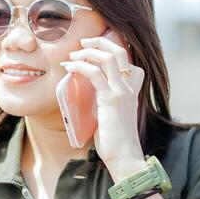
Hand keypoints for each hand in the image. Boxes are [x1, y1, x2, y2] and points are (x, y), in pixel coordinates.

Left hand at [60, 32, 145, 169]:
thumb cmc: (115, 141)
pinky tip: (68, 68)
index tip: (92, 49)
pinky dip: (79, 67)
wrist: (124, 157)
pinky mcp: (111, 99)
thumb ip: (104, 100)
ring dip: (87, 52)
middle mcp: (129, 87)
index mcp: (131, 89)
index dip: (111, 48)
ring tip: (72, 55)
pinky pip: (94, 73)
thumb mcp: (111, 114)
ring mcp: (122, 92)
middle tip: (82, 42)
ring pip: (107, 58)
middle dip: (99, 41)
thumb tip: (88, 91)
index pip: (127, 59)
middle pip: (119, 50)